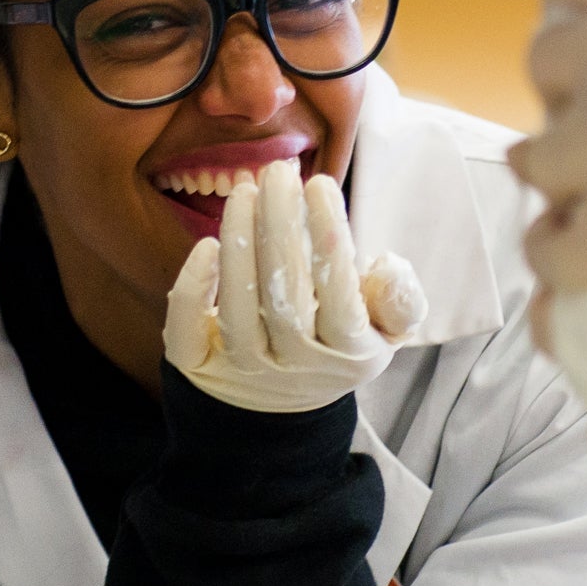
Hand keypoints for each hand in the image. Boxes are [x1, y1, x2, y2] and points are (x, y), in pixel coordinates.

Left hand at [164, 160, 426, 414]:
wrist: (280, 413)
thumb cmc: (336, 345)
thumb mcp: (384, 330)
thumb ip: (400, 300)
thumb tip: (387, 265)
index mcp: (348, 354)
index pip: (339, 294)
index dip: (328, 236)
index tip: (319, 183)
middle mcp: (295, 367)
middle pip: (285, 296)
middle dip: (279, 227)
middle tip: (277, 172)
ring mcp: (243, 372)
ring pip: (238, 310)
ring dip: (238, 243)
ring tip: (244, 189)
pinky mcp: (199, 371)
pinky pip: (187, 333)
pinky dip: (192, 289)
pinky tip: (205, 244)